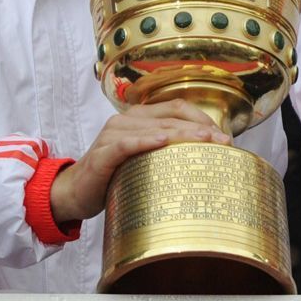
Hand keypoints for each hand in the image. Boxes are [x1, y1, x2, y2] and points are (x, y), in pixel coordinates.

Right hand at [48, 100, 230, 223]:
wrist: (75, 193)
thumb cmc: (115, 175)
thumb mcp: (146, 159)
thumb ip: (169, 151)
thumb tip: (209, 157)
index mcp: (140, 117)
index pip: (177, 108)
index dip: (203, 118)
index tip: (225, 136)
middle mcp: (127, 120)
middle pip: (171, 117)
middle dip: (201, 129)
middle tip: (224, 142)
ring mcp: (112, 134)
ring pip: (154, 128)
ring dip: (182, 134)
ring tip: (205, 142)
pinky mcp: (102, 154)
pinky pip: (125, 144)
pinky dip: (144, 141)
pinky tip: (162, 142)